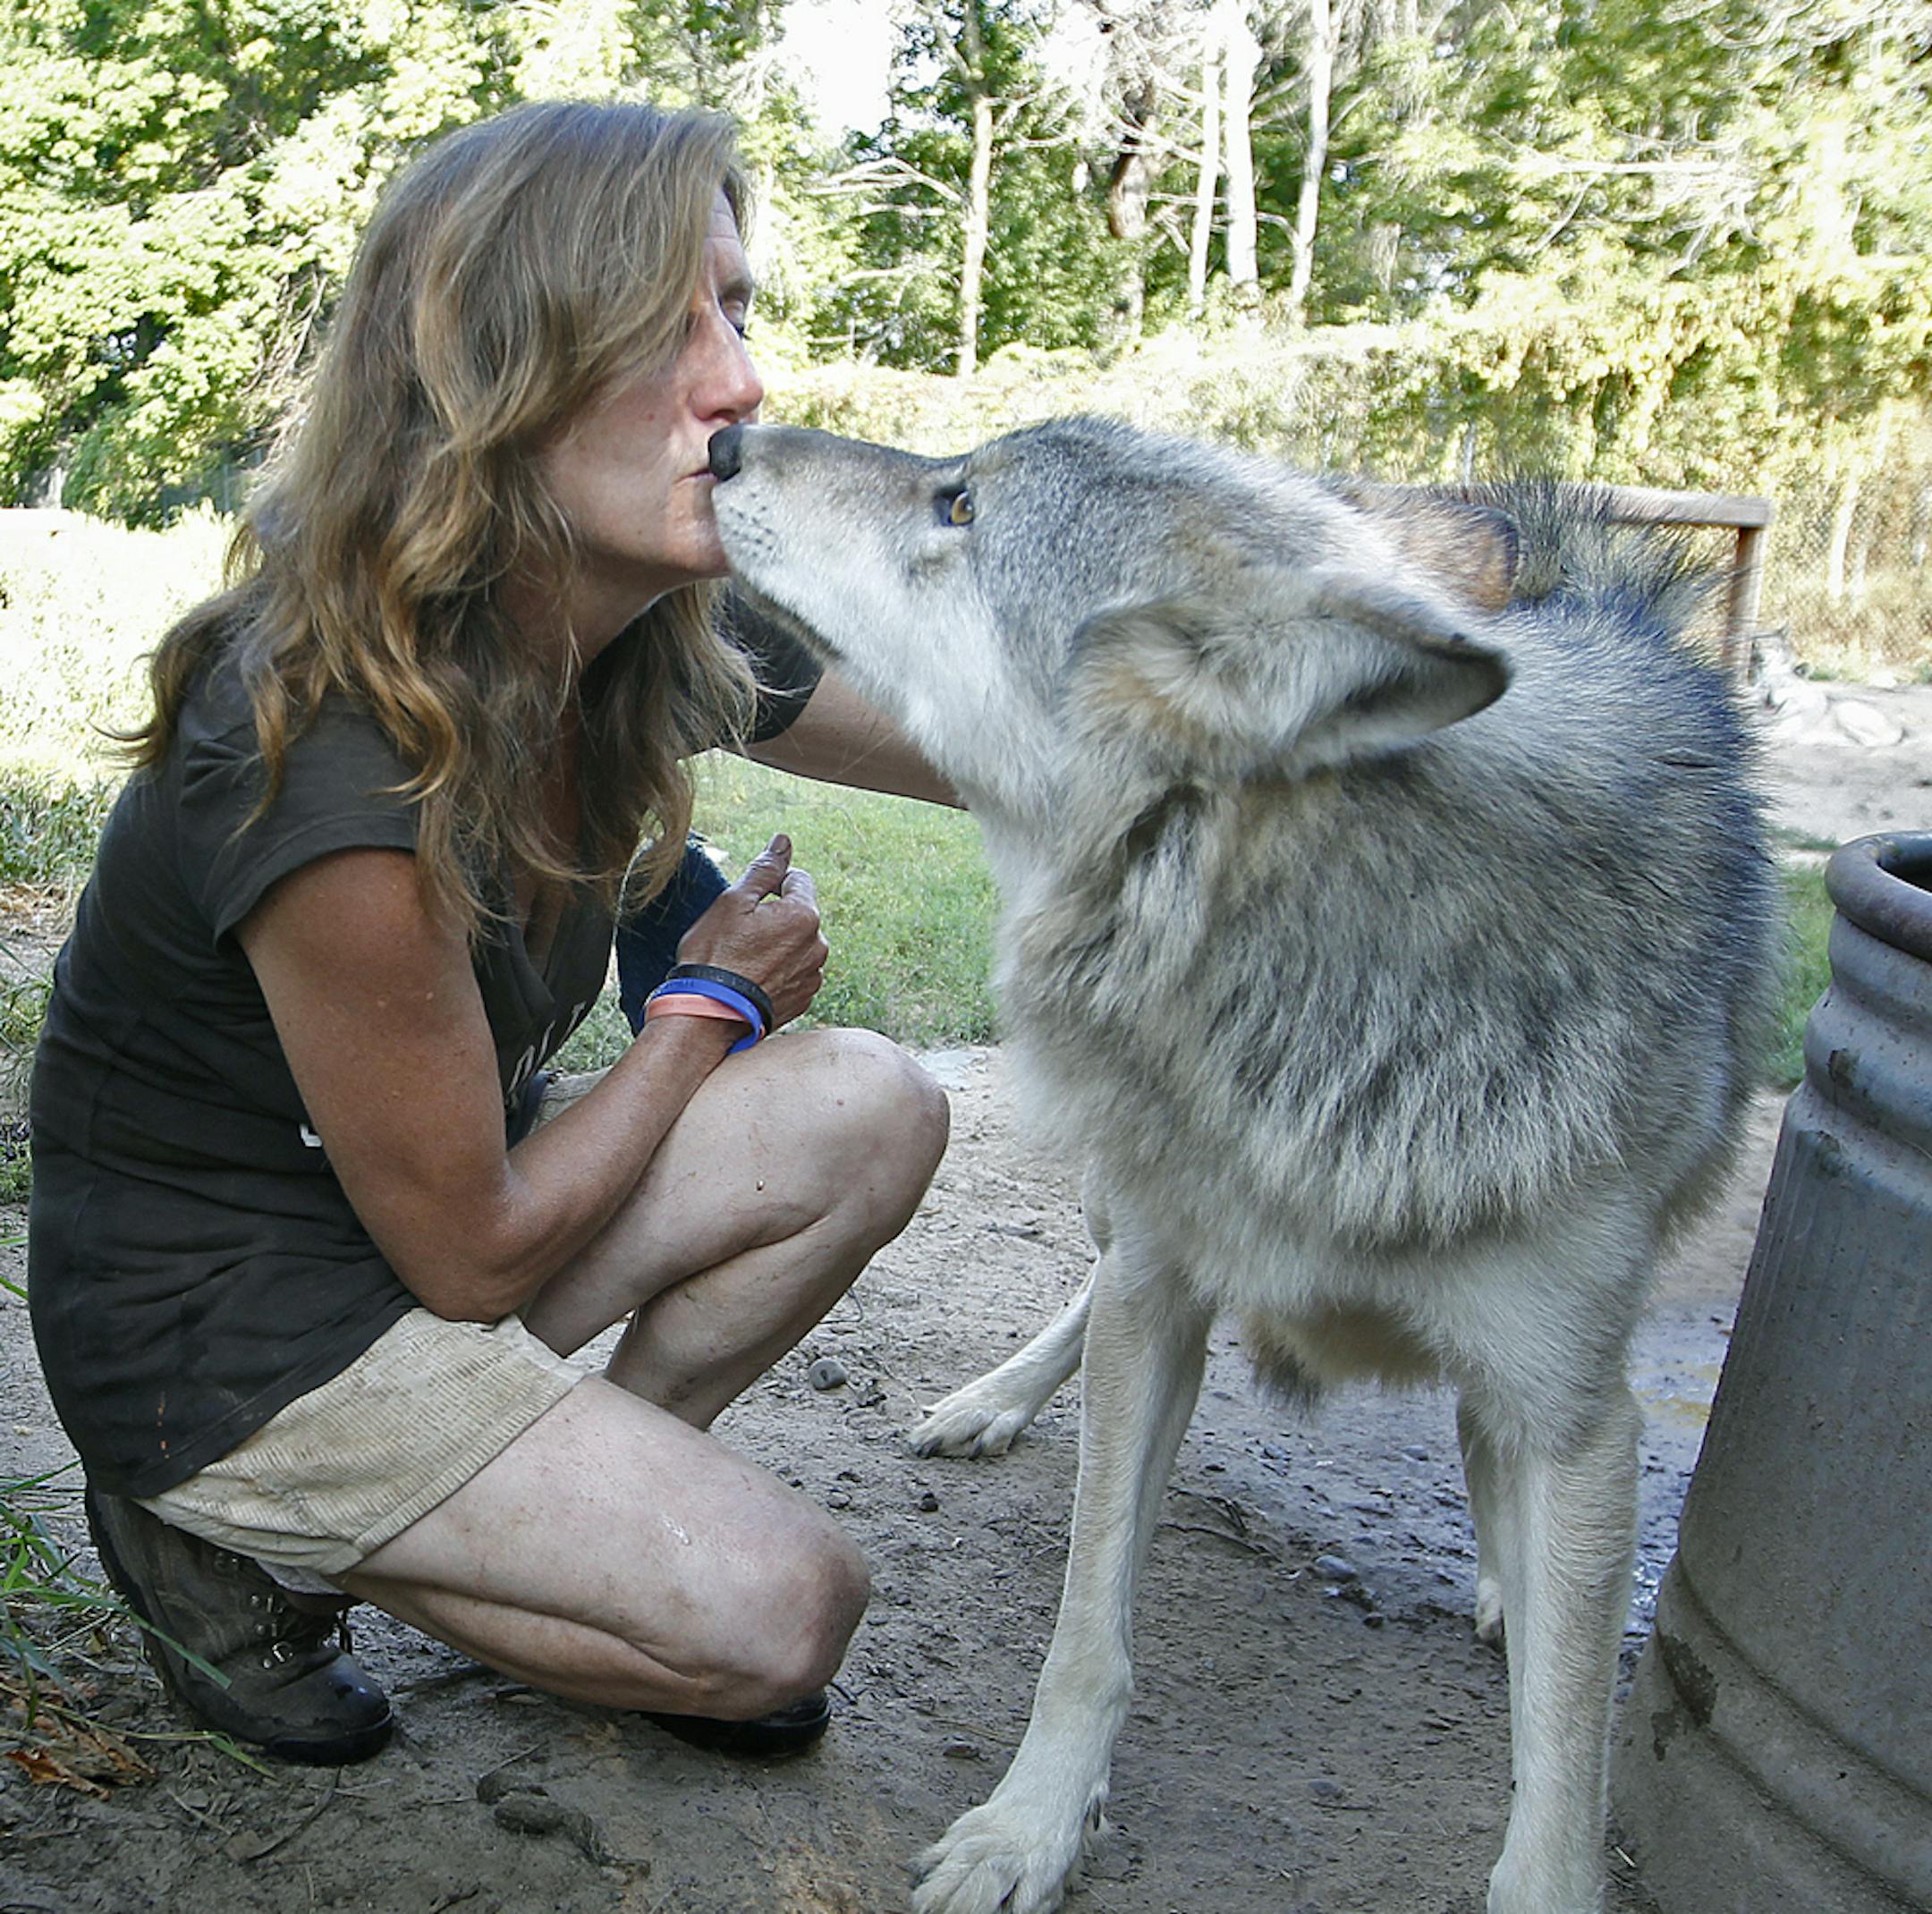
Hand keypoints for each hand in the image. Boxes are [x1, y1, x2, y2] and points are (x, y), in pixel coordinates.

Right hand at [672, 835, 826, 1031]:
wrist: (708, 1015)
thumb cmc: (716, 955)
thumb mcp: (734, 901)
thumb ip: (764, 869)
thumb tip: (783, 842)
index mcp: (805, 916)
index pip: (798, 879)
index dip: (770, 887)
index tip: (747, 906)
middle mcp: (818, 946)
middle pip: (799, 913)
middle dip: (775, 917)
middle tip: (740, 936)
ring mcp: (812, 975)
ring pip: (797, 944)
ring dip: (778, 946)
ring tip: (744, 961)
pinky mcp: (803, 999)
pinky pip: (794, 972)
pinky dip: (777, 972)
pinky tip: (752, 980)